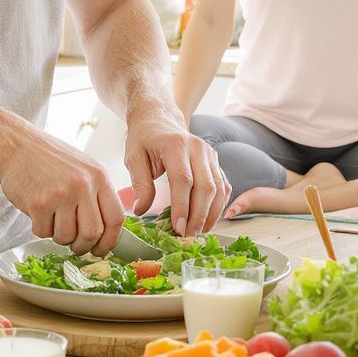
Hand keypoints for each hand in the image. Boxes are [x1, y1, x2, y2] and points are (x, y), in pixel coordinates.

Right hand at [0, 130, 124, 256]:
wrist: (16, 145)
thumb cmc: (50, 158)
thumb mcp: (83, 168)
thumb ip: (97, 194)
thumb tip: (106, 232)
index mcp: (99, 176)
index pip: (115, 218)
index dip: (110, 240)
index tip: (101, 249)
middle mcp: (83, 185)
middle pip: (93, 233)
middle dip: (83, 245)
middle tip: (75, 245)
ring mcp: (61, 194)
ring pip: (67, 237)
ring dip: (59, 236)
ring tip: (53, 220)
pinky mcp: (39, 203)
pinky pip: (44, 233)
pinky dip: (40, 229)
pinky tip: (38, 212)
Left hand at [124, 112, 230, 235]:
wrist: (158, 120)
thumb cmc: (144, 139)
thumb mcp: (134, 157)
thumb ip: (139, 183)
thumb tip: (142, 210)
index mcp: (176, 145)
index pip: (183, 180)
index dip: (182, 207)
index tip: (178, 228)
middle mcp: (198, 148)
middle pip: (206, 187)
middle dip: (198, 216)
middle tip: (187, 236)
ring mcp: (210, 154)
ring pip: (219, 189)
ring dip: (210, 214)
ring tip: (197, 233)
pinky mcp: (215, 162)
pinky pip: (223, 186)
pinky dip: (218, 206)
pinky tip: (207, 220)